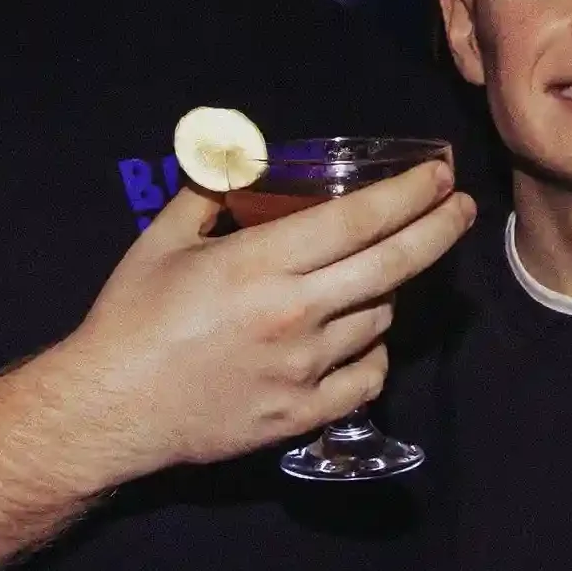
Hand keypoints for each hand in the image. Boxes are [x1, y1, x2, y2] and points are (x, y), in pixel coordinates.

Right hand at [20, 158, 475, 488]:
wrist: (109, 409)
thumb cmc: (132, 318)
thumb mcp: (162, 241)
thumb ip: (208, 191)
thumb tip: (237, 155)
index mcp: (262, 263)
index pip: (360, 220)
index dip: (409, 194)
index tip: (439, 176)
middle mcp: (296, 313)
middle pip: (394, 265)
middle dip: (439, 229)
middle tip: (461, 208)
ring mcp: (304, 369)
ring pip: (380, 319)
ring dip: (390, 290)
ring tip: (380, 273)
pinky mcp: (302, 415)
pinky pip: (367, 379)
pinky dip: (375, 353)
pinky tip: (366, 338)